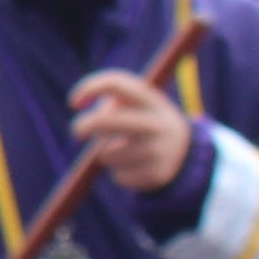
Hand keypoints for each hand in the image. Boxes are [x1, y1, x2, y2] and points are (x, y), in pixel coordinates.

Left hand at [65, 68, 197, 199]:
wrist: (186, 153)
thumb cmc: (145, 121)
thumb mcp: (137, 104)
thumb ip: (112, 100)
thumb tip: (81, 106)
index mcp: (153, 100)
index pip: (116, 83)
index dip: (89, 87)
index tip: (73, 102)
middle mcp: (157, 124)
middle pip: (104, 121)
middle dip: (83, 125)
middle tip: (78, 132)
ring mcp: (158, 150)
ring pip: (106, 154)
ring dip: (105, 153)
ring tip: (124, 150)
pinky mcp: (156, 174)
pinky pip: (118, 175)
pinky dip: (119, 172)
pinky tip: (135, 165)